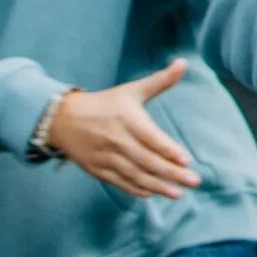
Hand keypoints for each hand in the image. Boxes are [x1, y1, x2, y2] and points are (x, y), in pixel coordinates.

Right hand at [50, 61, 200, 198]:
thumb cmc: (105, 103)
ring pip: (134, 174)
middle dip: (171, 173)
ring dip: (157, 185)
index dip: (168, 150)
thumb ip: (160, 81)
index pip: (150, 138)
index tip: (186, 160)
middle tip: (194, 182)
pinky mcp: (96, 169)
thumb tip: (183, 62)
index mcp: (127, 119)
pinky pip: (118, 181)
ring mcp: (105, 156)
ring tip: (178, 193)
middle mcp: (116, 139)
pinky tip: (152, 193)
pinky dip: (135, 189)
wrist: (63, 119)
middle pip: (146, 160)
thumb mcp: (132, 90)